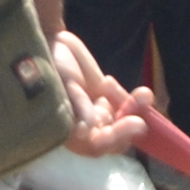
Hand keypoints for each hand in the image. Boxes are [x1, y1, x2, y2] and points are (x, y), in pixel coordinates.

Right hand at [52, 31, 155, 157]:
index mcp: (70, 133)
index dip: (117, 137)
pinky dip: (128, 97)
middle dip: (132, 120)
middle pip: (116, 136)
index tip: (136, 122)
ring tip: (143, 93)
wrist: (46, 45)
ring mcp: (95, 113)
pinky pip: (123, 104)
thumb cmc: (46, 69)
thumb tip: (89, 128)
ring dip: (136, 107)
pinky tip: (107, 81)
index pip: (97, 145)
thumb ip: (77, 106)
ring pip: (124, 119)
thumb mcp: (60, 85)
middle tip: (143, 99)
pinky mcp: (103, 98)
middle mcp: (85, 128)